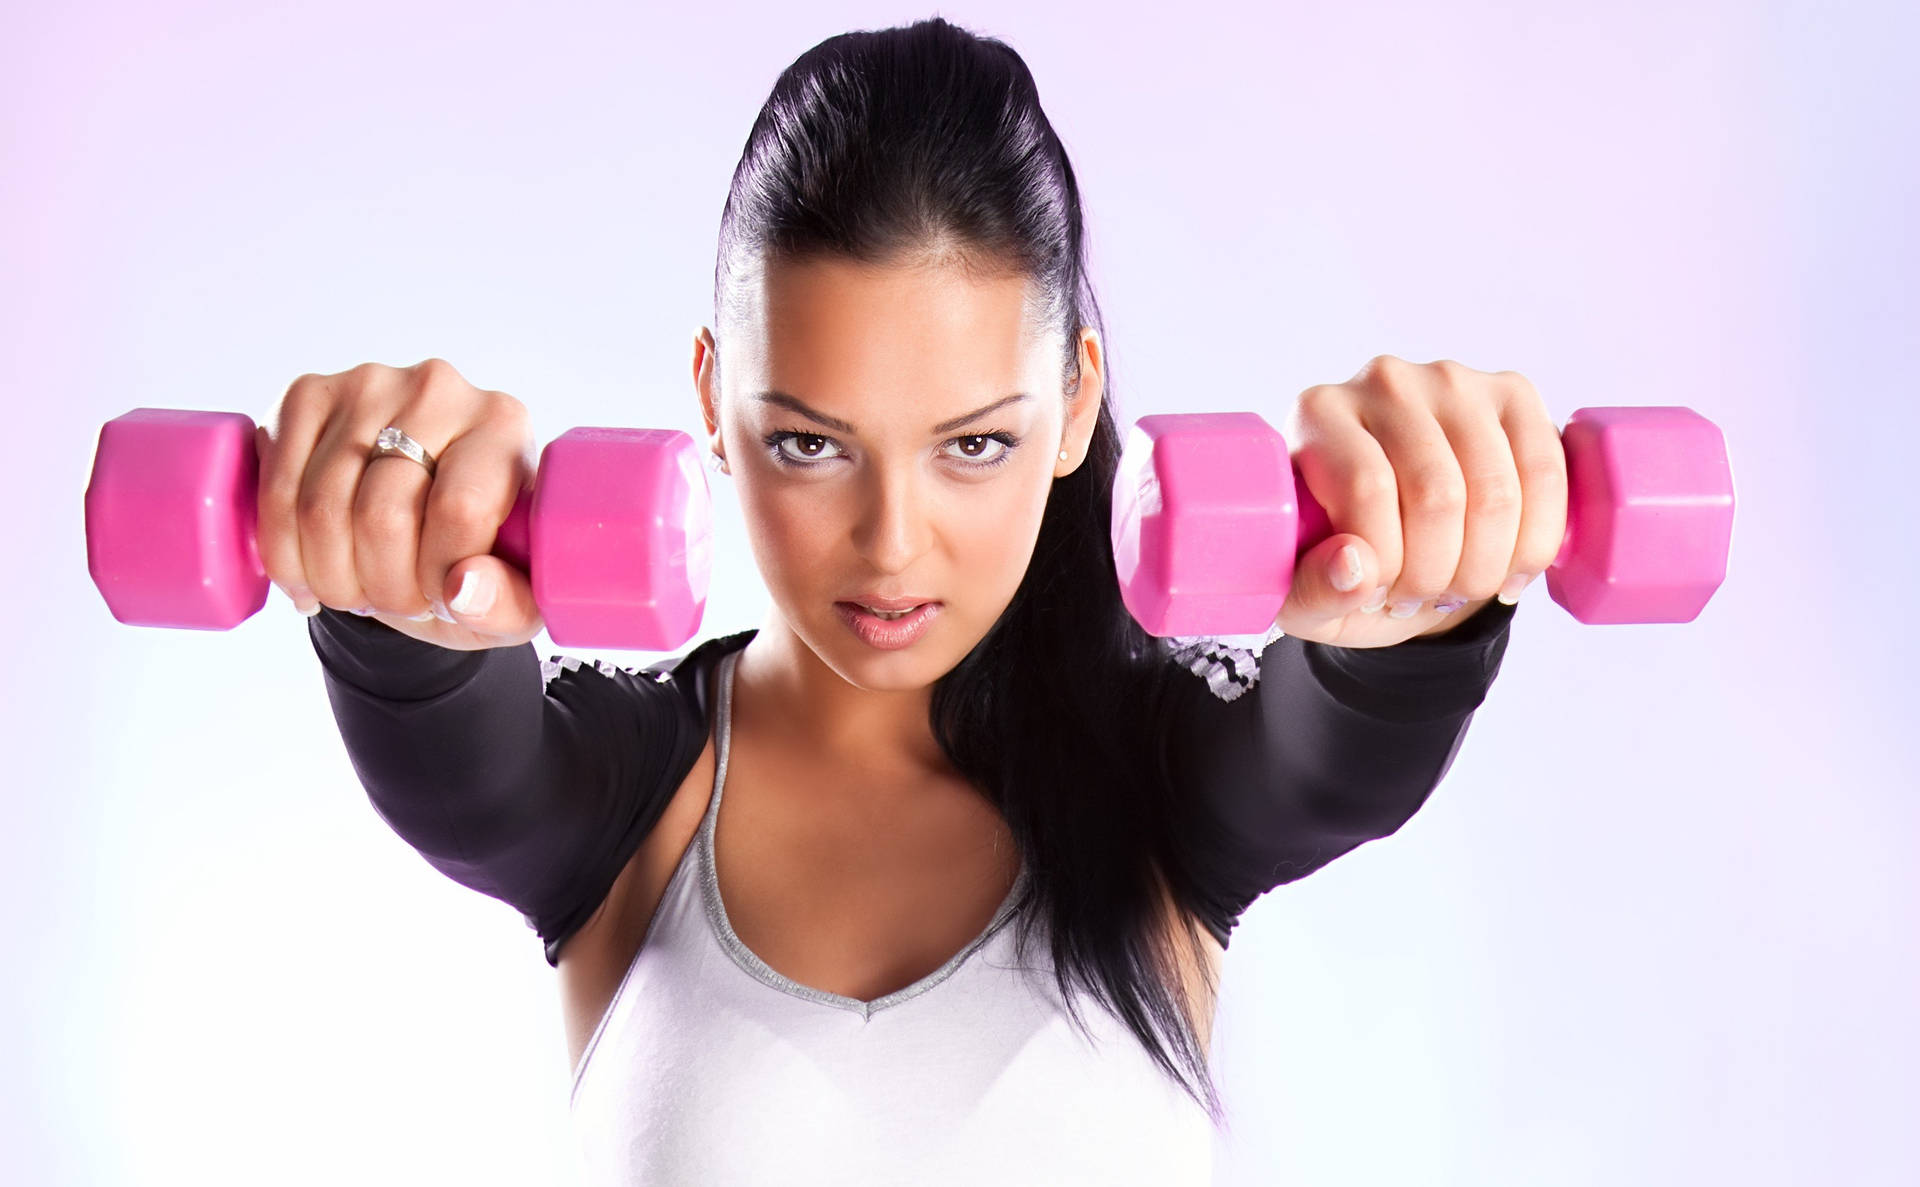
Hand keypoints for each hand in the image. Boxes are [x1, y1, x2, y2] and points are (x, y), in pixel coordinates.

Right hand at [254, 357, 545, 649]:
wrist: (421, 511)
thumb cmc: (476, 551)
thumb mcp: (512, 596)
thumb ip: (506, 604)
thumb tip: (462, 589)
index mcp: (503, 427)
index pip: (458, 511)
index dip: (437, 576)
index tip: (440, 599)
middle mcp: (439, 389)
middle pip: (381, 515)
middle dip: (381, 587)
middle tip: (396, 602)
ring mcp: (368, 385)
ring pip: (320, 509)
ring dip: (331, 578)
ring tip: (359, 591)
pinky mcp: (308, 396)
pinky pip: (276, 493)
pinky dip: (286, 555)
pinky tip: (312, 575)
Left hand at [1274, 355, 1568, 648]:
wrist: (1399, 532)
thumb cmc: (1341, 559)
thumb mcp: (1304, 594)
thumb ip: (1313, 589)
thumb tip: (1356, 566)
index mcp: (1318, 415)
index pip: (1368, 489)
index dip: (1386, 562)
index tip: (1377, 597)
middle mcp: (1384, 382)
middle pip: (1437, 494)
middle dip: (1438, 575)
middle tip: (1422, 600)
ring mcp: (1453, 381)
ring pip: (1495, 492)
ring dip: (1485, 567)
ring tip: (1458, 589)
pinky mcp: (1512, 394)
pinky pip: (1544, 473)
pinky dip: (1535, 541)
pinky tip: (1510, 573)